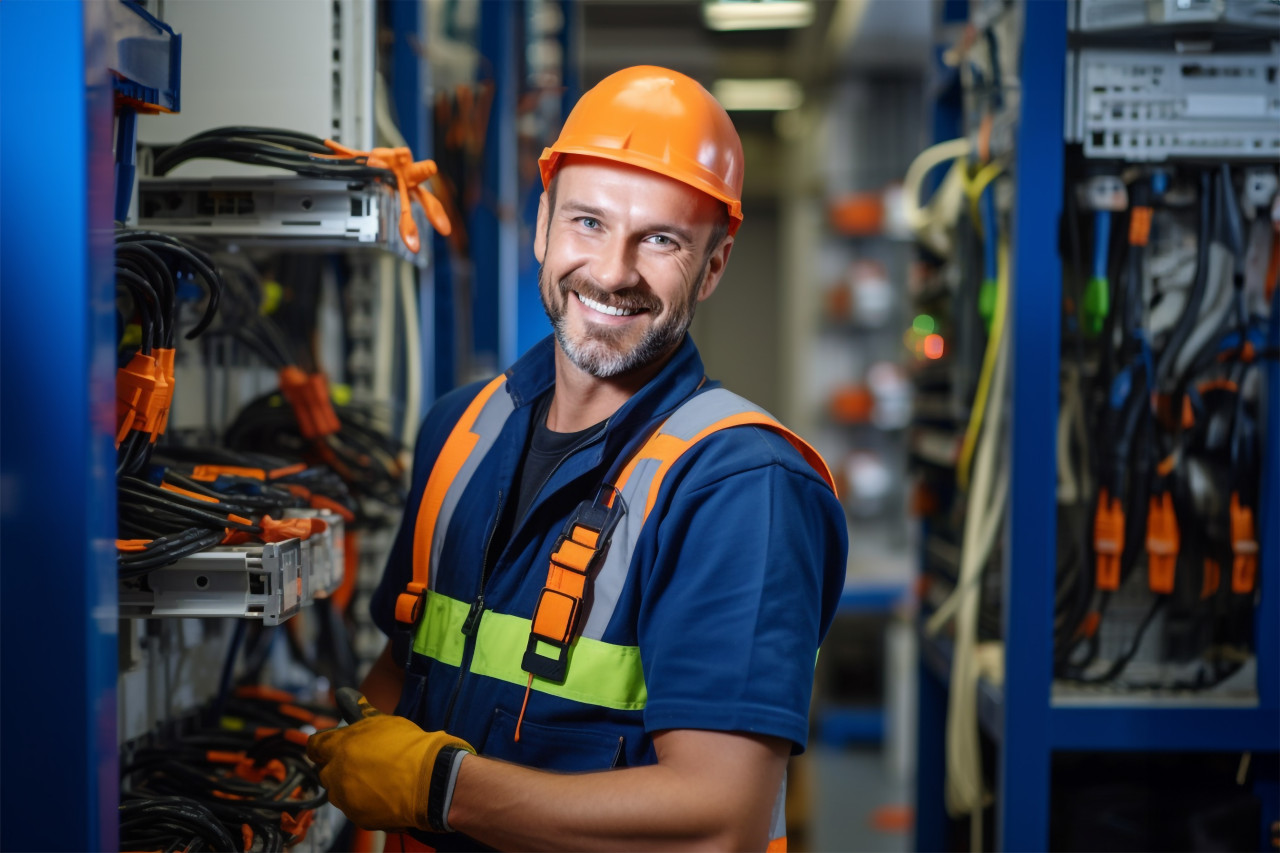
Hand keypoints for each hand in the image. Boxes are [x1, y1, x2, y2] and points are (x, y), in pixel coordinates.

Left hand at [307, 692, 472, 831]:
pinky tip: (383, 794)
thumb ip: (359, 711)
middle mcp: (336, 774)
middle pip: (325, 771)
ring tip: (375, 780)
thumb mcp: (383, 722)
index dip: (323, 746)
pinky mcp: (358, 818)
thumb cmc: (408, 746)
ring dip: (349, 786)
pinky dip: (364, 803)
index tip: (332, 747)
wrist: (430, 780)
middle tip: (361, 763)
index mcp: (339, 747)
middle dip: (338, 767)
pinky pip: (354, 809)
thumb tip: (342, 694)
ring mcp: (346, 799)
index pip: (315, 746)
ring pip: (338, 792)